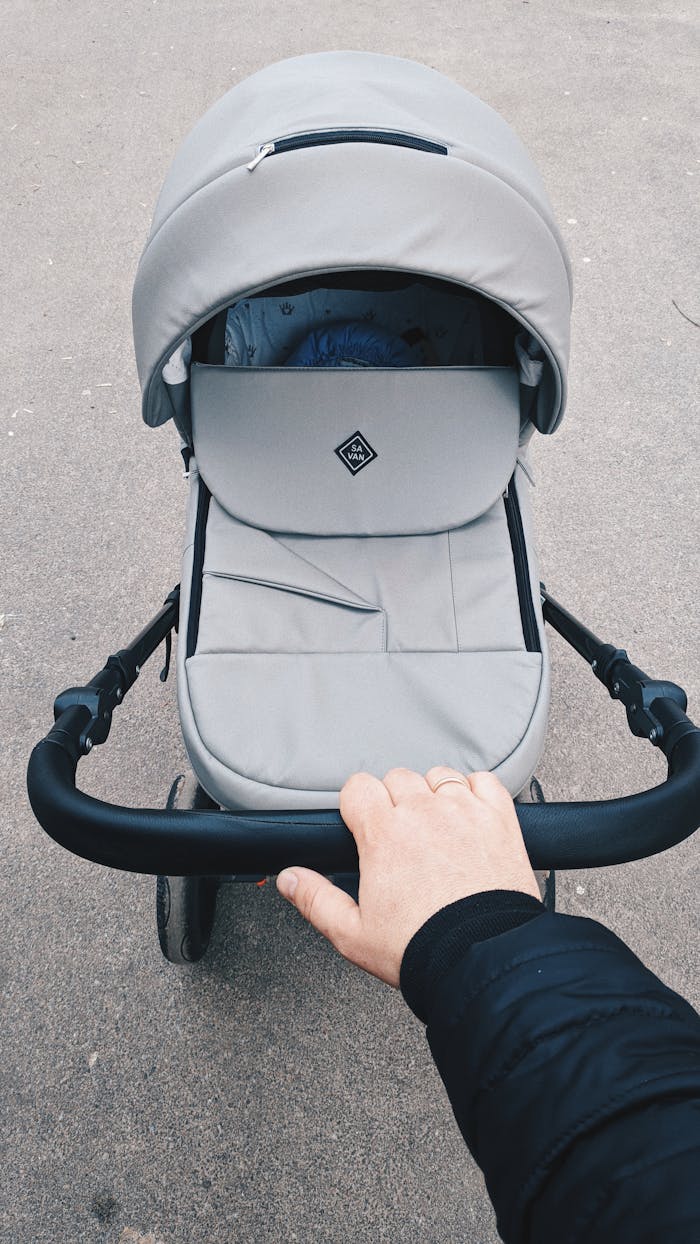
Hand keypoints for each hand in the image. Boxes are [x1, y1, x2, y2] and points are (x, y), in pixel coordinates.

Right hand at [276, 766, 538, 987]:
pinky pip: (485, 781)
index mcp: (383, 834)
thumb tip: (289, 878)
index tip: (364, 825)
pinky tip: (470, 818)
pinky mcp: (499, 819)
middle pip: (398, 778)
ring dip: (434, 795)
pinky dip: (476, 792)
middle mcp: (423, 813)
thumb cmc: (422, 948)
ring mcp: (464, 812)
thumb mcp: (353, 933)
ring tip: (437, 831)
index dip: (358, 805)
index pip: (358, 786)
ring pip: (439, 776)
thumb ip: (315, 899)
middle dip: (395, 801)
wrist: (483, 960)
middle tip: (401, 838)